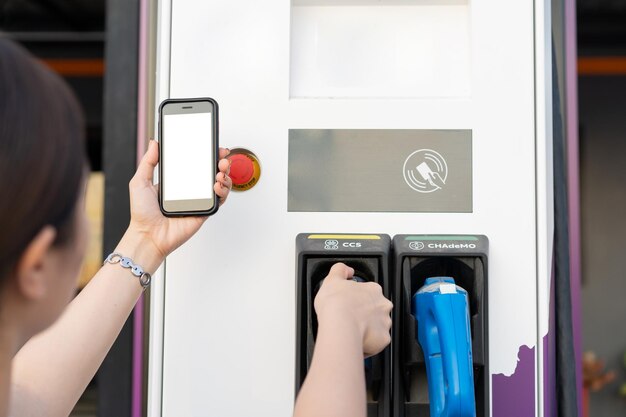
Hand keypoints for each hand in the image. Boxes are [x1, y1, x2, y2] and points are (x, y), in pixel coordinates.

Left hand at [124, 140, 231, 262]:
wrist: (148, 235)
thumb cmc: (142, 213)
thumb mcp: (140, 181)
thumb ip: (148, 161)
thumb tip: (154, 143)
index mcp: (177, 181)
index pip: (196, 163)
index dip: (207, 155)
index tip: (212, 146)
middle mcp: (190, 190)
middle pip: (212, 172)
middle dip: (221, 162)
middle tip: (222, 158)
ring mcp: (199, 200)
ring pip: (220, 184)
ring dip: (225, 175)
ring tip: (220, 172)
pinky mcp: (204, 211)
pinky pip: (219, 200)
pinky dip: (222, 191)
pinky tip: (216, 185)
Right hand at [314, 263, 392, 356]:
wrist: (340, 326)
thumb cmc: (337, 305)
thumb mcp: (332, 279)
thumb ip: (340, 270)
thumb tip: (345, 269)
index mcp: (373, 290)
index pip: (369, 292)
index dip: (358, 298)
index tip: (350, 304)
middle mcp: (383, 305)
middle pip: (376, 309)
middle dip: (366, 314)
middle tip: (350, 318)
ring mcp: (385, 322)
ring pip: (378, 326)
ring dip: (368, 329)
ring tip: (352, 332)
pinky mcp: (383, 339)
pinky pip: (377, 343)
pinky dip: (368, 344)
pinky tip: (356, 341)